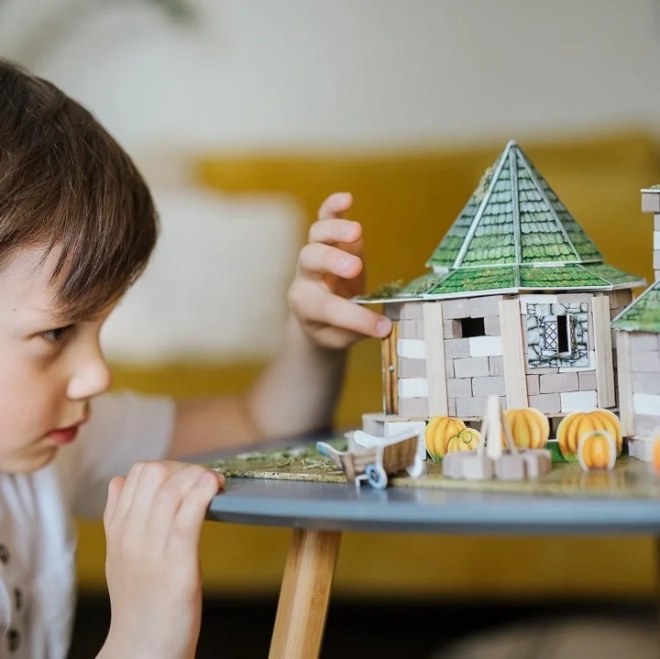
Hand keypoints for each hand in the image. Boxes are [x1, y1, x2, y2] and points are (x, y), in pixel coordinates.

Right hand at [100, 461, 223, 658]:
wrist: (142, 651)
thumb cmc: (138, 603)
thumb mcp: (119, 556)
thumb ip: (118, 518)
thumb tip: (117, 481)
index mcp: (118, 532)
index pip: (135, 475)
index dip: (166, 468)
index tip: (186, 477)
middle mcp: (131, 536)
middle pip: (153, 474)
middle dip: (183, 468)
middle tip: (204, 482)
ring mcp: (152, 551)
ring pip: (170, 491)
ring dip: (197, 477)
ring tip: (214, 481)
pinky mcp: (177, 568)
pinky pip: (186, 519)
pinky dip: (201, 495)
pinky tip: (213, 486)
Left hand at [288, 192, 391, 348]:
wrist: (316, 317)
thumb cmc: (330, 328)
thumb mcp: (340, 338)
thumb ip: (357, 329)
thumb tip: (385, 323)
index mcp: (305, 305)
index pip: (328, 308)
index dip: (357, 318)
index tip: (382, 327)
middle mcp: (305, 277)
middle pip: (311, 260)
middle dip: (333, 262)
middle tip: (355, 269)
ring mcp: (315, 255)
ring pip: (316, 235)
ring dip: (335, 230)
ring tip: (356, 231)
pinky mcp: (326, 239)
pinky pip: (323, 218)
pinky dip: (333, 207)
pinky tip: (347, 198)